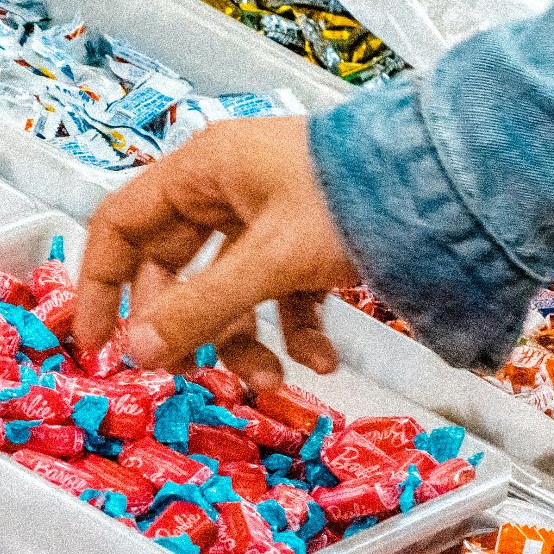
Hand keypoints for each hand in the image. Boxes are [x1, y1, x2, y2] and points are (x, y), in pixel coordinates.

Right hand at [72, 115, 361, 390]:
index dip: (98, 285)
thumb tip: (136, 353)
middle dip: (185, 328)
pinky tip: (320, 360)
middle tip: (185, 373)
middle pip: (173, 268)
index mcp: (200, 172)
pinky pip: (279, 293)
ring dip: (242, 340)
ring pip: (228, 289)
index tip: (97, 342)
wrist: (456, 179)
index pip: (119, 227)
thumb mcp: (269, 259)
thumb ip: (200, 309)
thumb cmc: (355, 196)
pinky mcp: (307, 239)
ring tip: (268, 381)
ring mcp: (267, 214)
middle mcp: (225, 189)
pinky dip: (293, 330)